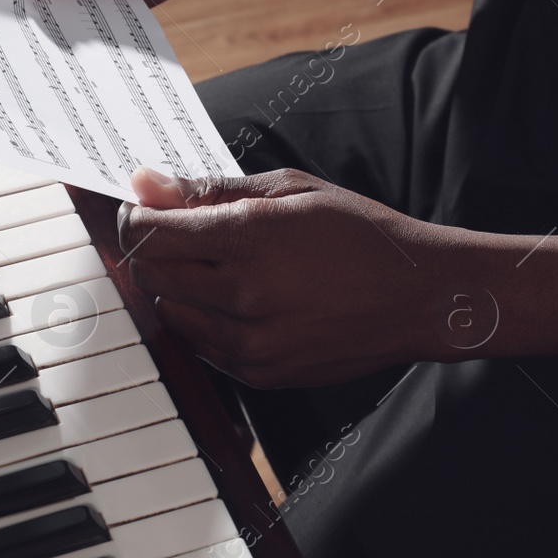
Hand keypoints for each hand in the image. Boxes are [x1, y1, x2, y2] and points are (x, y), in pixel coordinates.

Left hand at [118, 167, 445, 387]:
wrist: (419, 298)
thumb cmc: (361, 235)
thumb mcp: (291, 191)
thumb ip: (211, 189)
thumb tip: (147, 184)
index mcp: (250, 239)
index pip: (150, 233)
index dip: (137, 216)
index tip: (144, 208)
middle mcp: (243, 296)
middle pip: (151, 275)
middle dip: (155, 250)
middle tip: (183, 233)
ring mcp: (250, 342)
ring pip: (169, 314)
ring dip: (178, 289)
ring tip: (220, 267)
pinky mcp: (260, 374)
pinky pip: (201, 346)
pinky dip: (206, 321)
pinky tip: (242, 299)